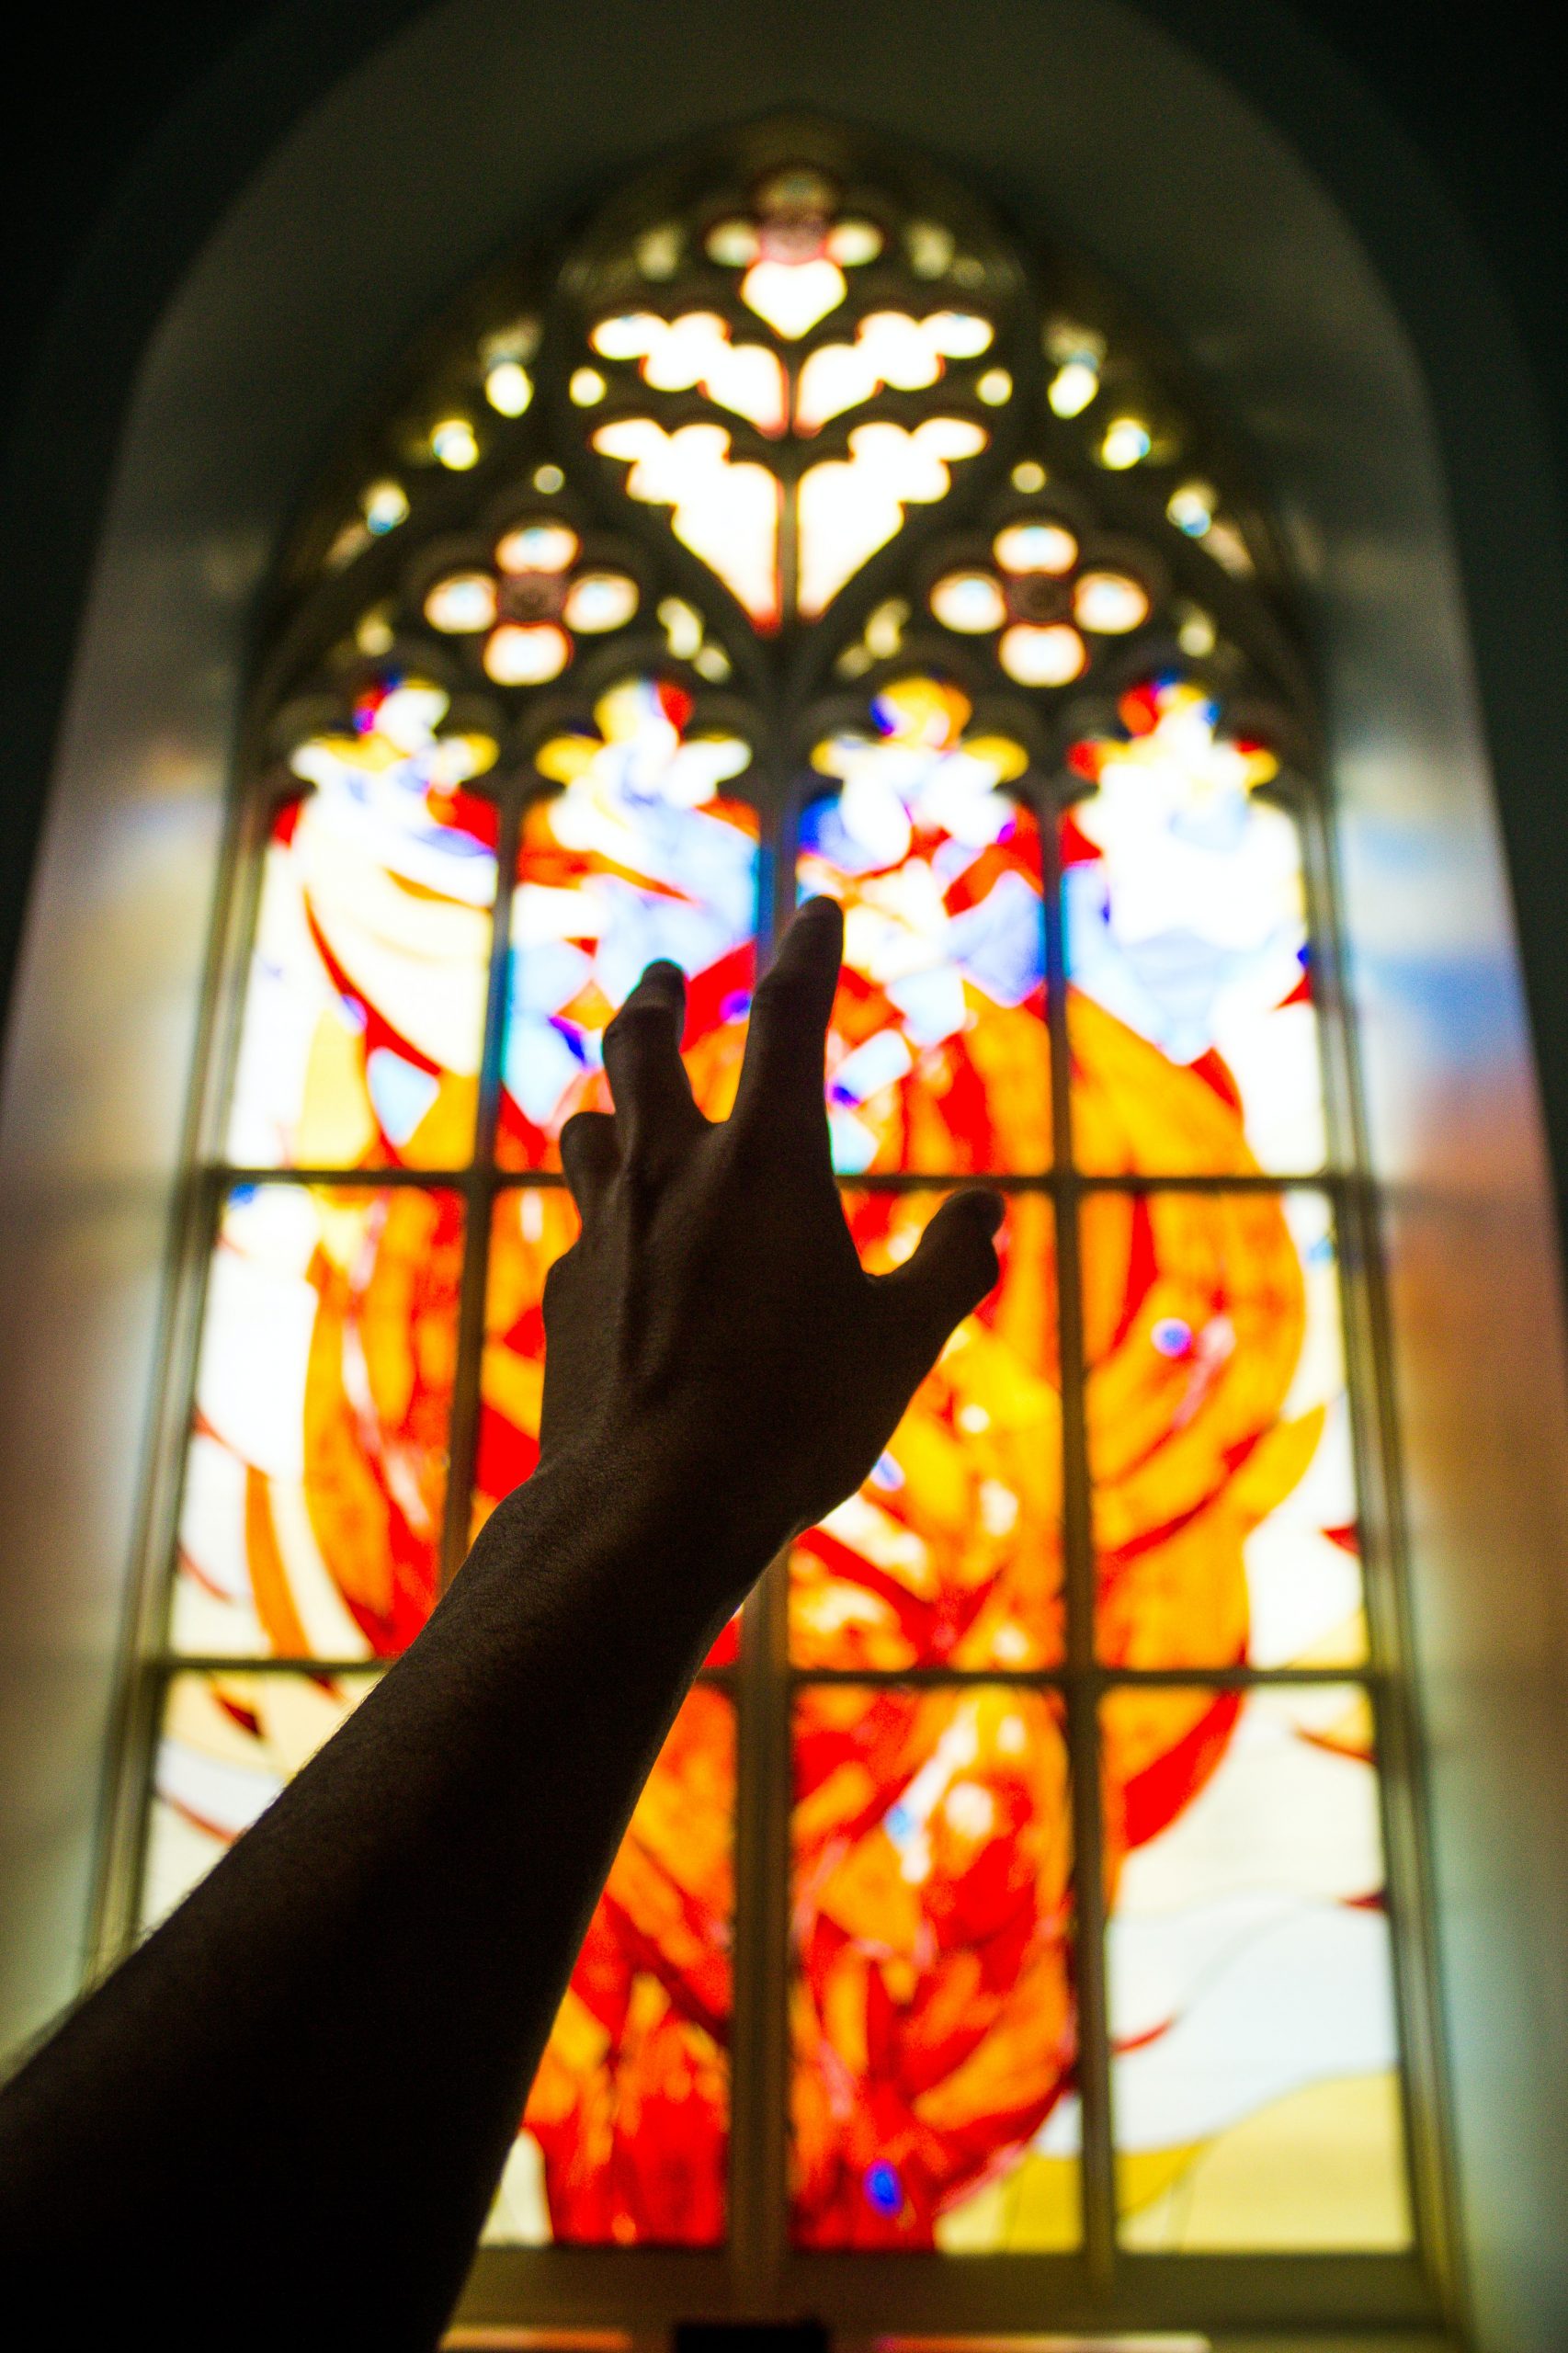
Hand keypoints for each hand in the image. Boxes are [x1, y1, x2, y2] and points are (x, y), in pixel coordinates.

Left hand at [537, 897, 1003, 1603]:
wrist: (647, 1508)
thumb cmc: (792, 1423)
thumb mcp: (900, 1345)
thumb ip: (951, 1268)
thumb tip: (992, 1210)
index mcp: (766, 1165)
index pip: (787, 1022)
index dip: (806, 955)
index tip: (815, 910)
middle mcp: (672, 1175)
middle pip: (641, 1046)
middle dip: (657, 997)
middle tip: (662, 977)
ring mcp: (605, 1231)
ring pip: (590, 1128)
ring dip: (609, 1100)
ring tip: (619, 1102)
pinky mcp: (568, 1295)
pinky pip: (582, 1228)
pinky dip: (605, 1217)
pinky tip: (617, 1250)